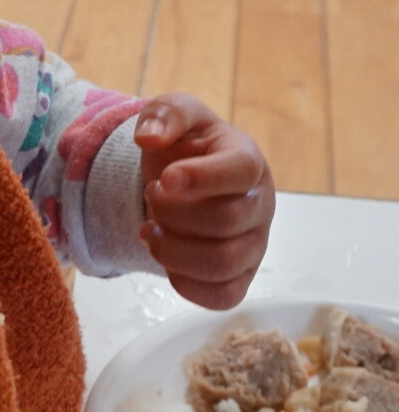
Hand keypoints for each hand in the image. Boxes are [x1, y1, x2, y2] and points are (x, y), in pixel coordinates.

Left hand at [135, 93, 274, 309]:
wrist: (180, 181)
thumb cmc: (185, 146)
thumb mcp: (173, 115)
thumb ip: (165, 113)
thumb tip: (151, 137)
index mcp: (249, 161)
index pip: (240, 172)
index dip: (201, 177)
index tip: (164, 177)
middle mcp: (260, 206)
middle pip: (224, 221)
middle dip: (172, 212)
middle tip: (151, 195)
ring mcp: (254, 246)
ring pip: (222, 264)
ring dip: (172, 250)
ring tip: (151, 230)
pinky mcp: (240, 278)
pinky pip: (222, 297)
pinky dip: (185, 284)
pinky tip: (165, 257)